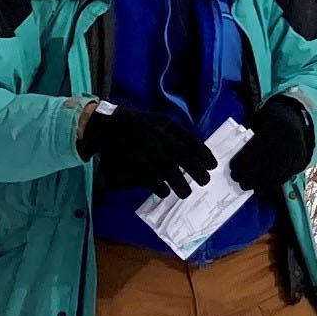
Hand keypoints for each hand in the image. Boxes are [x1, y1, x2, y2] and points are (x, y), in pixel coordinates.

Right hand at [81, 103, 214, 196]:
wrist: (104, 124)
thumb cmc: (136, 126)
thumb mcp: (157, 121)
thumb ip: (173, 134)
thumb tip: (196, 153)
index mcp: (166, 124)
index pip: (190, 140)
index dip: (203, 154)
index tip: (213, 165)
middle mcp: (158, 135)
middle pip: (183, 156)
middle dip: (196, 170)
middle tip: (206, 182)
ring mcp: (146, 148)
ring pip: (169, 169)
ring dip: (180, 183)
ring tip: (187, 193)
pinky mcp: (133, 161)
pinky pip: (151, 177)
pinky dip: (160, 186)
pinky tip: (164, 192)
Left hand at [231, 93, 316, 198]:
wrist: (298, 120)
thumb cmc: (272, 120)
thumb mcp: (261, 119)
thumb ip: (250, 133)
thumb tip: (234, 152)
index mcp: (278, 127)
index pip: (258, 147)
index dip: (244, 159)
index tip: (232, 167)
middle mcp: (289, 141)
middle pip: (266, 161)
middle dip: (249, 172)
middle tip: (236, 178)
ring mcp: (296, 152)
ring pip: (276, 171)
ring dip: (258, 181)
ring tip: (245, 185)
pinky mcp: (300, 161)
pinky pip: (285, 176)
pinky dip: (271, 183)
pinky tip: (259, 187)